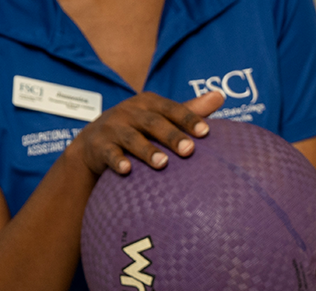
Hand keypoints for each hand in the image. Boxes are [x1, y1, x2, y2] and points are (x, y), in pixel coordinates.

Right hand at [66, 91, 224, 176]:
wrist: (94, 142)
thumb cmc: (138, 128)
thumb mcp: (161, 116)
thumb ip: (190, 109)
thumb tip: (220, 95)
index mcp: (149, 103)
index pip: (172, 109)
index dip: (189, 119)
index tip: (206, 132)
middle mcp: (130, 111)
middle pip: (153, 123)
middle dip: (172, 136)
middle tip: (190, 150)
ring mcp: (112, 127)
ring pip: (131, 138)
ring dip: (147, 150)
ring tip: (163, 164)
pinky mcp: (98, 145)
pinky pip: (109, 153)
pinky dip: (117, 160)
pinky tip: (127, 170)